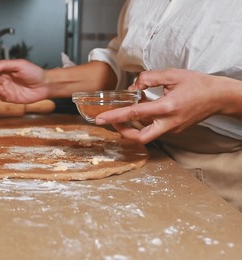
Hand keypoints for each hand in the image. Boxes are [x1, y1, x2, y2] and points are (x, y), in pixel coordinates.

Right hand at [0, 59, 50, 102]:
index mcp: (5, 69)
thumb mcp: (19, 64)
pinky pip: (0, 97)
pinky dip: (0, 95)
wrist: (44, 85)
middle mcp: (4, 79)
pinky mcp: (10, 97)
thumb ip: (4, 65)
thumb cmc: (34, 73)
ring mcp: (7, 88)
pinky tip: (5, 92)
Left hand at [95, 69, 223, 142]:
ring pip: (146, 134)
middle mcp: (169, 122)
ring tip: (125, 113)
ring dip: (132, 126)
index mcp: (167, 107)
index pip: (134, 114)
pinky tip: (142, 111)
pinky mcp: (174, 130)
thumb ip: (149, 78)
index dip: (114, 117)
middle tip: (111, 122)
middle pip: (140, 137)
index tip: (100, 119)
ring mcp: (172, 129)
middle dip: (122, 132)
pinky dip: (143, 122)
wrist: (219, 97)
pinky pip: (154, 129)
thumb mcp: (172, 74)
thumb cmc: (197, 84)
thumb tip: (133, 86)